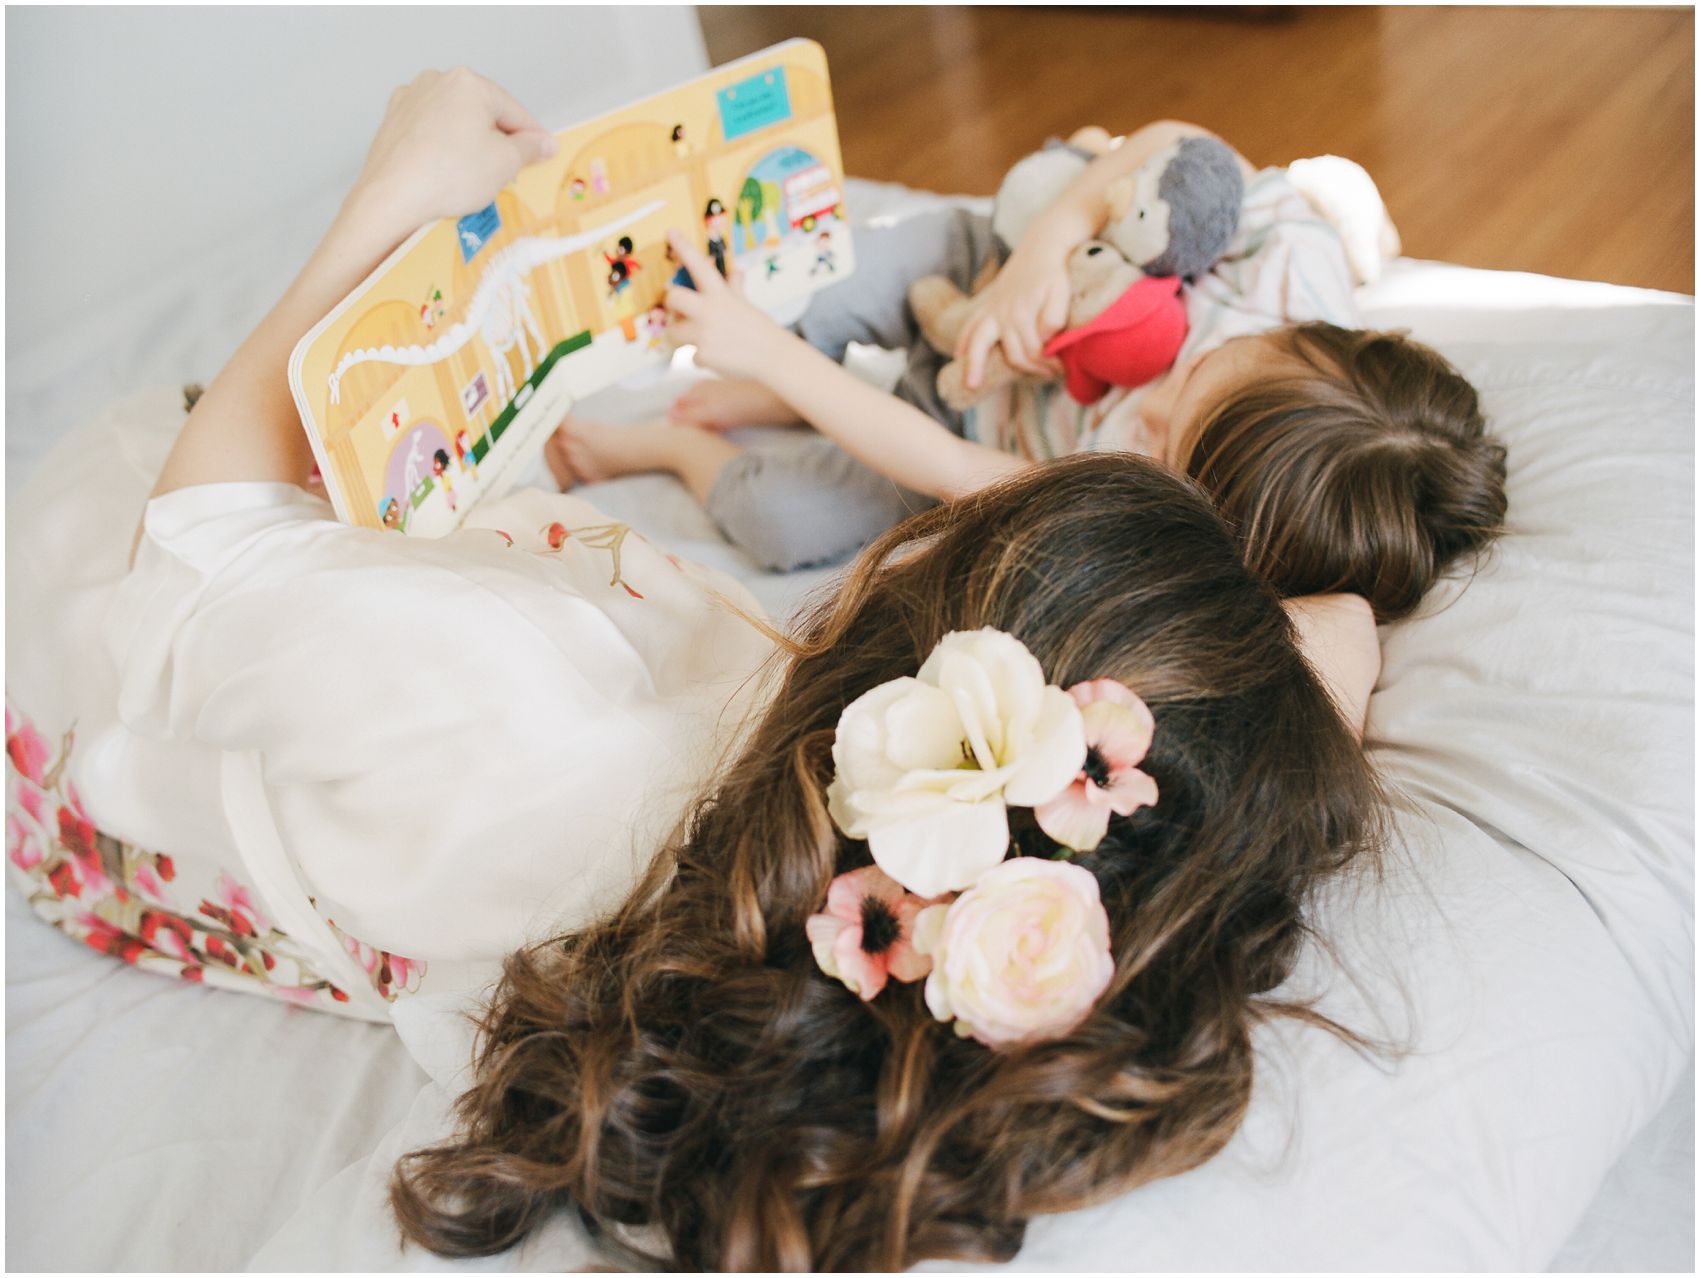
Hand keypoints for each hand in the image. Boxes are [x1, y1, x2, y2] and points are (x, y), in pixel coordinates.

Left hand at [347, 68, 557, 232]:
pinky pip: (430, 132)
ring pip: (455, 121)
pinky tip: (447, 172)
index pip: (515, 111)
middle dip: (498, 140)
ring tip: (475, 177)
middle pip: (483, 113)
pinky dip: (443, 148)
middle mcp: (437, 81)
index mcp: (470, 83)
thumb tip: (543, 143)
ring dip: (470, 144)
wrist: (393, 198)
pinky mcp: (393, 120)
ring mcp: (411, 99)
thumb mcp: (506, 163)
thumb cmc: (448, 176)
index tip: (543, 153)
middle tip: (509, 172)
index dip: (534, 136)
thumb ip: (530, 148)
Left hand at [661, 230, 791, 381]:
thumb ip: (735, 288)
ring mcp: (703, 334)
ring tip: (703, 339)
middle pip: (672, 298)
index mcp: (720, 294)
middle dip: (672, 304)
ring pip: (674, 331)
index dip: (683, 248)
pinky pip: (691, 355)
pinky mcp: (703, 356)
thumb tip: (736, 272)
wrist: (773, 357)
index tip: (671, 232)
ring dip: (683, 335)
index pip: (698, 265)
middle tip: (680, 311)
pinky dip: (702, 358)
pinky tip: (719, 356)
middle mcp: (709, 311)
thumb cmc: (760, 329)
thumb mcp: (746, 304)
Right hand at [954, 245, 1070, 388]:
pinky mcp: (988, 305)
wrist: (1042, 246)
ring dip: (975, 365)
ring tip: (972, 384)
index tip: (1060, 370)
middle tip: (1049, 375)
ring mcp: (993, 310)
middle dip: (1031, 369)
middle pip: (1013, 355)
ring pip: (979, 344)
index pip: (1033, 353)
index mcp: (1022, 314)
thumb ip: (1053, 319)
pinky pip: (970, 326)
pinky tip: (959, 357)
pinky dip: (963, 343)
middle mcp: (1003, 315)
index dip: (1047, 365)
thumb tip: (1043, 341)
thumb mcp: (1062, 293)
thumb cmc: (1055, 272)